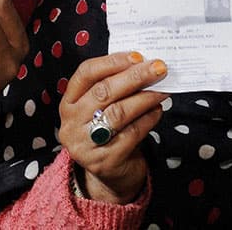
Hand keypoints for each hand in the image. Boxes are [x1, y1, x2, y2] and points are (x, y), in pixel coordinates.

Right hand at [58, 52, 168, 203]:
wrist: (111, 175)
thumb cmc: (111, 131)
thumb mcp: (103, 108)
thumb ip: (116, 87)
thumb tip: (145, 64)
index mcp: (68, 103)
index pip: (85, 74)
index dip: (111, 62)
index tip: (137, 56)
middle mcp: (71, 124)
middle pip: (103, 92)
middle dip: (134, 77)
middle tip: (158, 68)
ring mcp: (85, 145)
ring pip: (118, 113)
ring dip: (144, 98)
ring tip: (162, 90)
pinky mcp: (104, 162)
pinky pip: (131, 134)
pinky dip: (148, 119)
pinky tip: (157, 111)